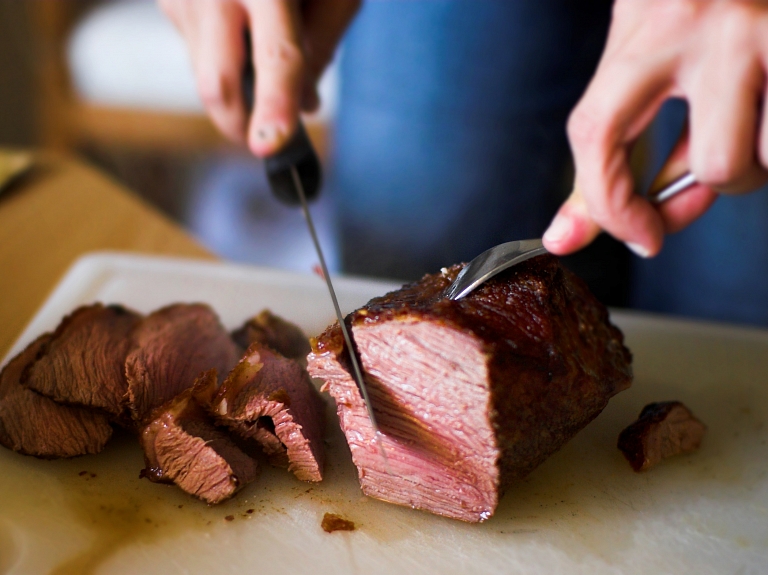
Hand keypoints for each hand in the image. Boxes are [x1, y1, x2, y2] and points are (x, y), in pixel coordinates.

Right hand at [159, 0, 359, 155]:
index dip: (274, 105)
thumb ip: (321, 47)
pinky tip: (237, 24)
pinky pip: (195, 52)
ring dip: (237, 84)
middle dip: (241, 124)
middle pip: (217, 82)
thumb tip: (304, 108)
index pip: (276, 55)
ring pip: (205, 75)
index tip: (268, 146)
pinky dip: (222, 57)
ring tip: (260, 42)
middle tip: (265, 139)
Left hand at [543, 0, 767, 257]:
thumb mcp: (634, 58)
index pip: (601, 134)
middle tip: (694, 180)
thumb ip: (604, 147)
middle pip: (715, 165)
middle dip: (708, 189)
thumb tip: (564, 238)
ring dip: (753, 165)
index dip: (610, 206)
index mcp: (647, 28)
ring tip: (740, 130)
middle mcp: (711, 25)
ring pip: (767, 159)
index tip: (637, 237)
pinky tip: (762, 112)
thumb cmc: (681, 9)